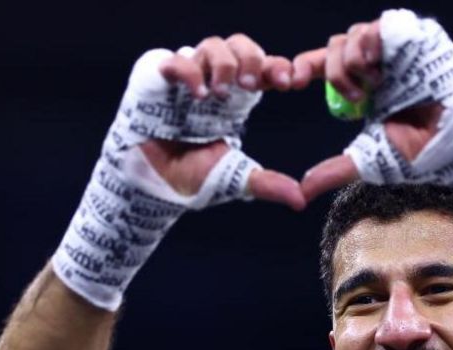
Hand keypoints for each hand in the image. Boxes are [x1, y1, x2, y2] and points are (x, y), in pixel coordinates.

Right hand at [131, 35, 304, 209]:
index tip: (291, 82)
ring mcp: (190, 79)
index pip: (263, 68)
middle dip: (251, 59)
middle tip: (252, 85)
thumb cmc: (192, 177)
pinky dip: (190, 72)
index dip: (278, 67)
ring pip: (212, 45)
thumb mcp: (233, 179)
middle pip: (241, 45)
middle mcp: (216, 83)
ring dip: (224, 64)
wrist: (153, 185)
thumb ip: (266, 184)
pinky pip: (177, 60)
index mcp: (238, 100)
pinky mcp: (161, 81)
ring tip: (222, 92)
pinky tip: (199, 95)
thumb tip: (300, 200)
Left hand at [289, 18, 445, 201]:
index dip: (305, 68)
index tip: (290, 83)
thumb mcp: (369, 159)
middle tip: (354, 96)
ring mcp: (396, 49)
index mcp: (362, 85)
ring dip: (354, 58)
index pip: (325, 66)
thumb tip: (301, 192)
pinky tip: (376, 60)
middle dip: (336, 71)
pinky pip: (385, 24)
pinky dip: (374, 38)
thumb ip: (334, 171)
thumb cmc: (419, 151)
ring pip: (356, 34)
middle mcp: (376, 64)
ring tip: (373, 83)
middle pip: (337, 47)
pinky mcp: (417, 37)